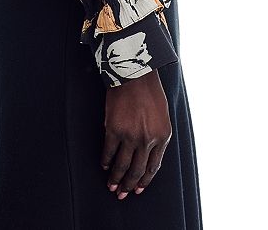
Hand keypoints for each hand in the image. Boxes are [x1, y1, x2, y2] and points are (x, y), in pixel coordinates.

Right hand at [100, 69, 171, 198]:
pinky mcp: (114, 130)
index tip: (138, 189)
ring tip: (111, 186)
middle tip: (122, 194)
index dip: (145, 181)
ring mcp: (130, 136)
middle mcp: (148, 140)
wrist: (135, 73)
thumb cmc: (150, 90)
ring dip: (116, 178)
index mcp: (163, 136)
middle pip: (138, 170)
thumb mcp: (162, 115)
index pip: (154, 167)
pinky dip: (105, 161)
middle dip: (129, 184)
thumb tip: (148, 153)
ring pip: (122, 165)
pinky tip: (104, 166)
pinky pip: (109, 152)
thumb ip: (157, 135)